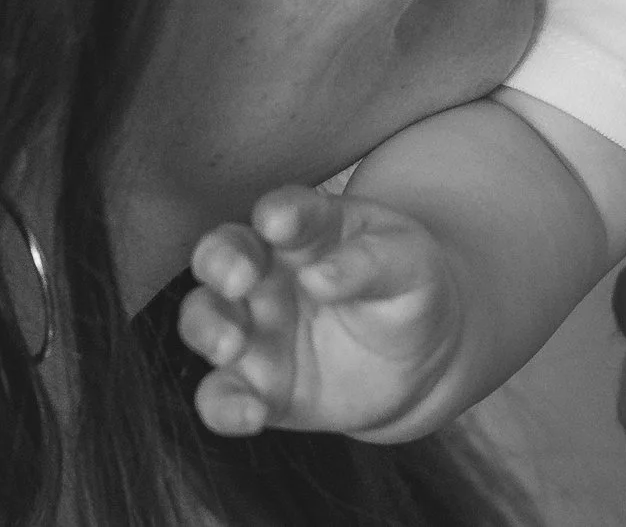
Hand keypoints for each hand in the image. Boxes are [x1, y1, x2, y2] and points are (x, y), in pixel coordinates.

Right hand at [177, 185, 462, 441]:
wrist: (420, 358)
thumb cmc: (409, 290)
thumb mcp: (409, 266)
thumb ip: (370, 264)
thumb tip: (319, 277)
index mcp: (307, 229)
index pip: (285, 210)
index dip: (279, 213)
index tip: (280, 223)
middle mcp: (267, 273)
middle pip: (221, 255)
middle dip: (218, 261)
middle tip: (238, 278)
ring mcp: (255, 329)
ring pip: (205, 320)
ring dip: (207, 327)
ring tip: (231, 344)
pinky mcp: (257, 386)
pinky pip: (223, 394)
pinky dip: (224, 405)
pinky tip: (250, 414)